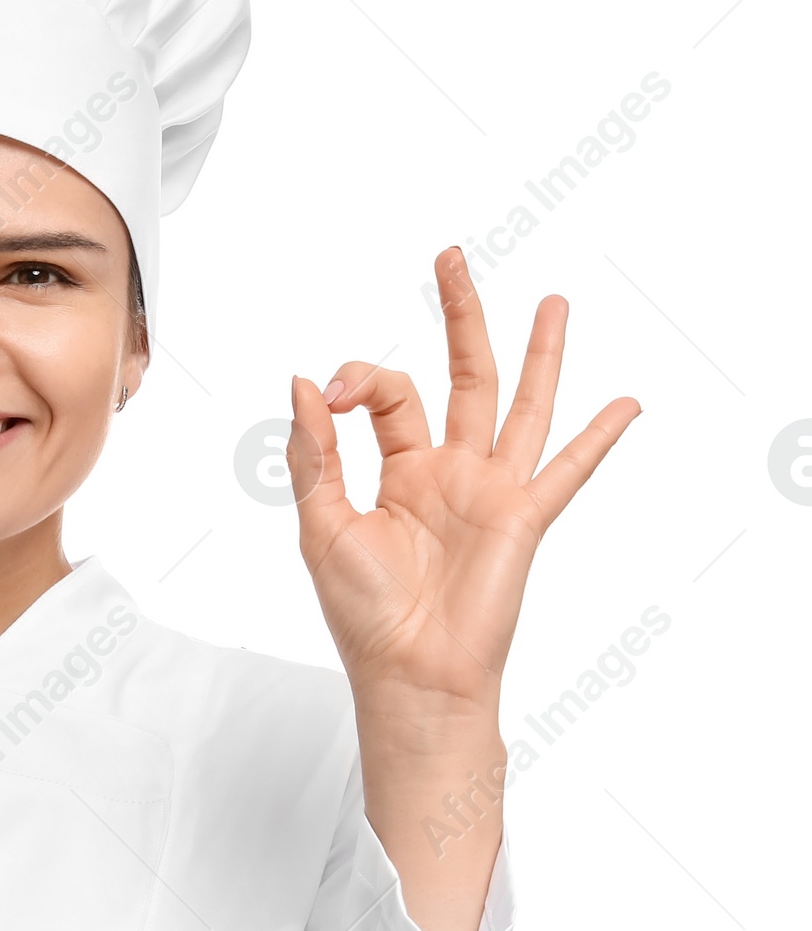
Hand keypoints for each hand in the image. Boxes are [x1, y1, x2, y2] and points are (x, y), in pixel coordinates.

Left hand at [288, 247, 639, 723]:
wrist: (409, 672)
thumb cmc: (363, 613)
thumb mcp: (321, 523)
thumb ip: (315, 452)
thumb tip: (304, 382)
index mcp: (396, 473)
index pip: (386, 396)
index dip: (358, 381)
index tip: (331, 395)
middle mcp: (448, 473)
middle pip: (461, 378)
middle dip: (459, 317)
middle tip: (451, 258)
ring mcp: (490, 492)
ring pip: (520, 406)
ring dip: (538, 354)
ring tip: (554, 301)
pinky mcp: (522, 517)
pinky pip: (567, 470)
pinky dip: (599, 437)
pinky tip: (627, 403)